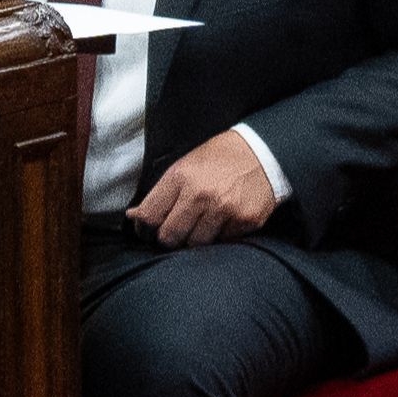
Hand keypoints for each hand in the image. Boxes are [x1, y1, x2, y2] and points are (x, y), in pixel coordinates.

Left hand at [133, 127, 281, 248]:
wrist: (264, 152)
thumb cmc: (219, 158)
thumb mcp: (185, 165)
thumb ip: (161, 193)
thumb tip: (133, 216)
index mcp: (180, 177)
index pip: (149, 216)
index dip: (144, 229)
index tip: (148, 231)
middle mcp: (201, 195)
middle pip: (170, 237)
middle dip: (169, 238)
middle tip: (176, 231)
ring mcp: (224, 209)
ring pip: (196, 244)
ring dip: (195, 238)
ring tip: (201, 224)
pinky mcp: (245, 221)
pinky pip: (222, 242)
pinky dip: (220, 236)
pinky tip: (224, 220)